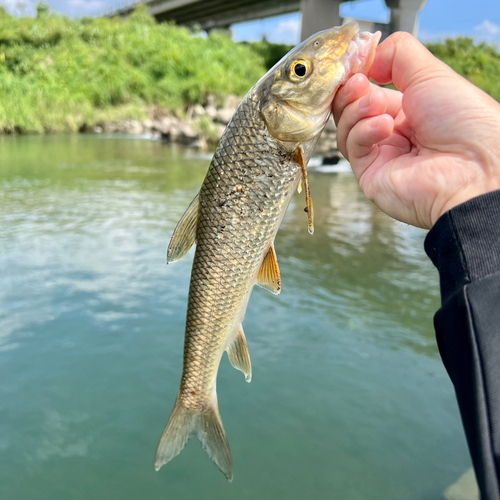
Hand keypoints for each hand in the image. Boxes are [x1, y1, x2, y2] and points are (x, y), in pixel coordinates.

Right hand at [333, 32, 499, 228]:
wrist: (473, 169)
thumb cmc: (464, 122)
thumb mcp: (430, 73)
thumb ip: (397, 55)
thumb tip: (367, 56)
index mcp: (408, 110)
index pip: (368, 91)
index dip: (357, 76)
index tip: (355, 63)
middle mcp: (392, 133)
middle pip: (350, 109)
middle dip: (351, 92)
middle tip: (359, 83)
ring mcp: (380, 155)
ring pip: (346, 127)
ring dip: (357, 110)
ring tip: (378, 106)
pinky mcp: (369, 174)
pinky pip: (352, 147)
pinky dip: (363, 132)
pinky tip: (384, 127)